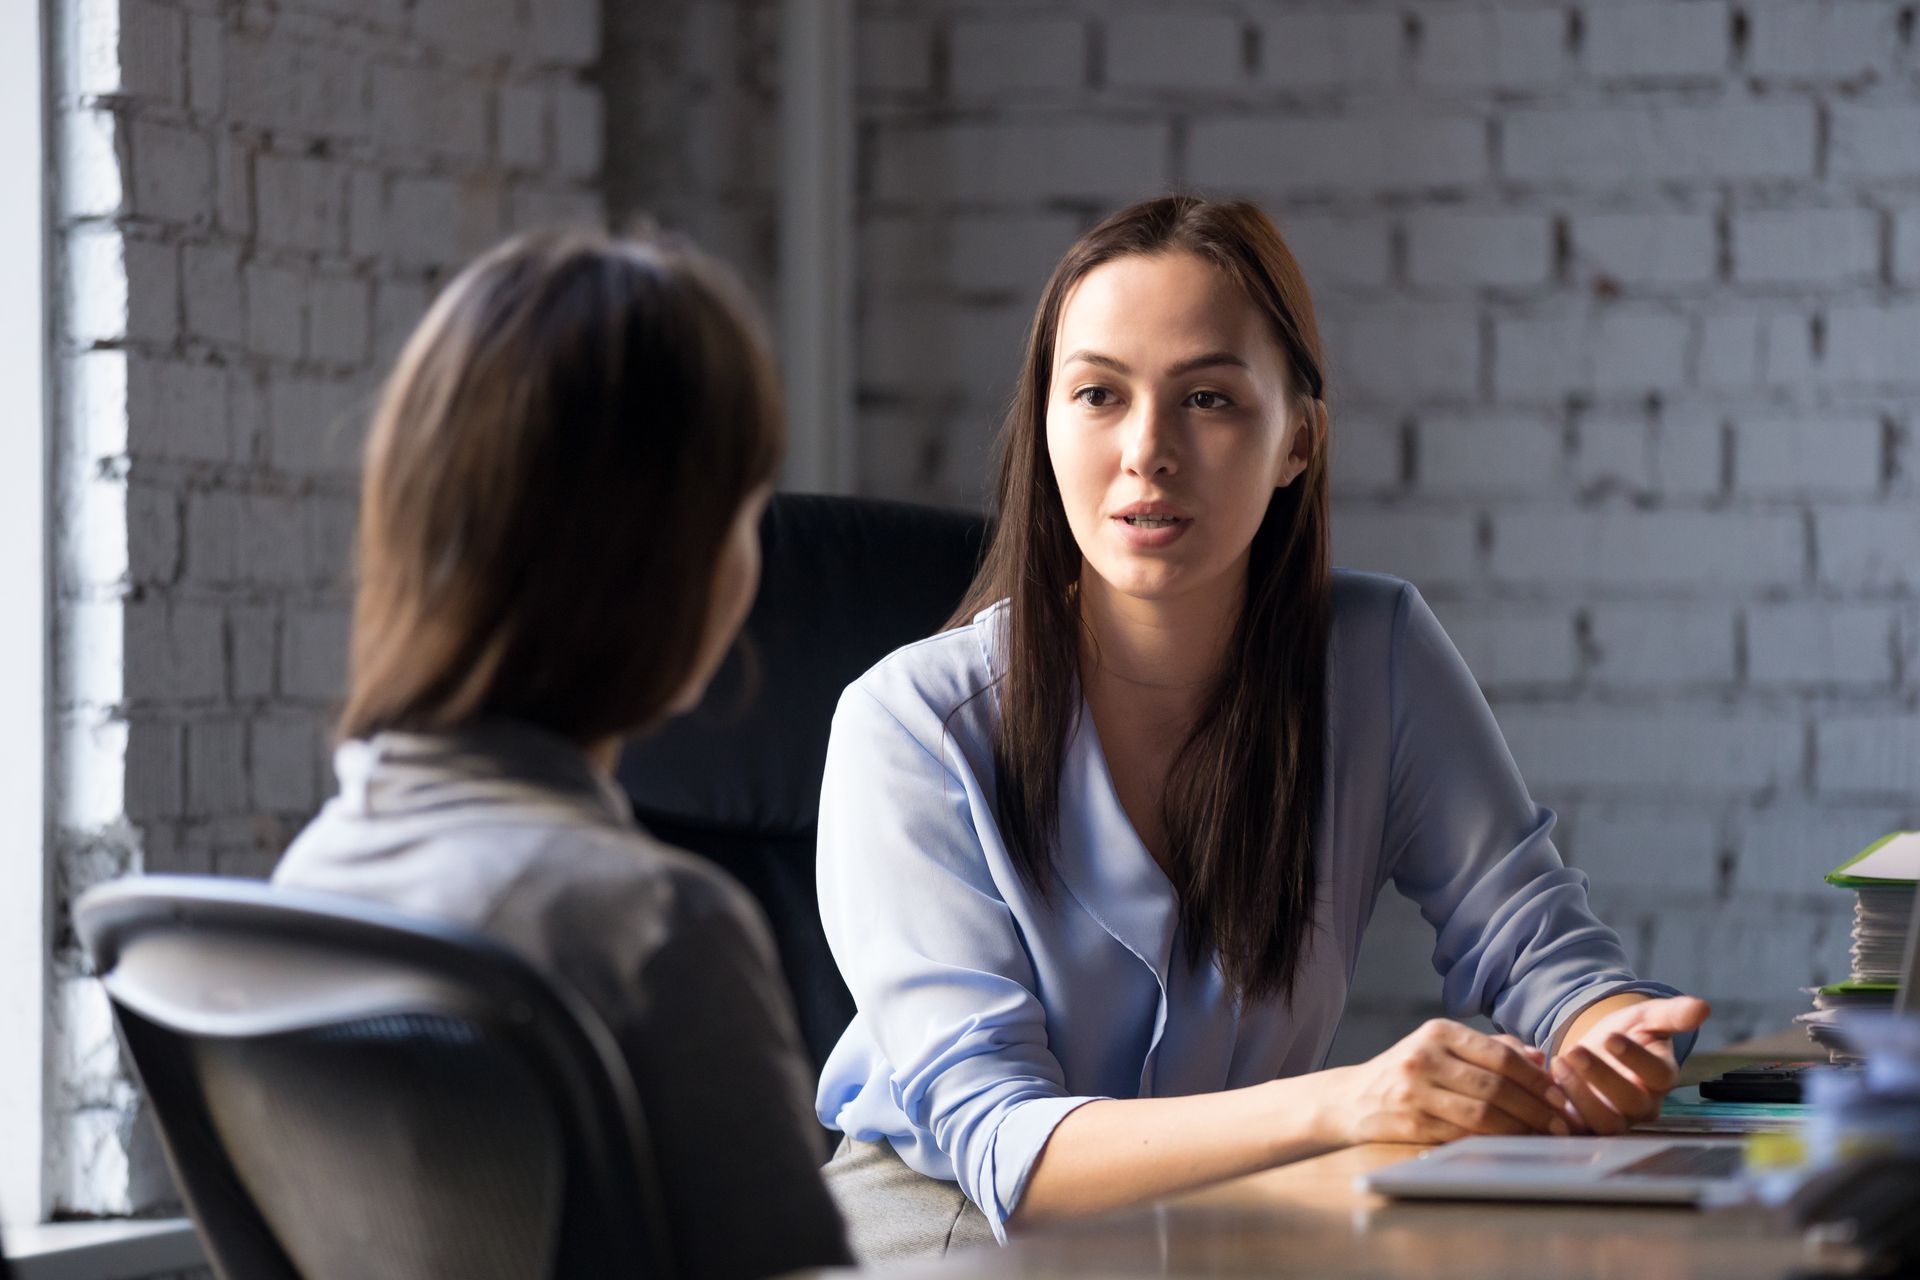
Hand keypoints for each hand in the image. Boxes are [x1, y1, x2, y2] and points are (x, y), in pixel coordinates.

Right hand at [1324, 1018, 1572, 1146]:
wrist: (1352, 1098)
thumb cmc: (1410, 1071)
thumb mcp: (1442, 1047)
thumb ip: (1491, 1048)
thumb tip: (1541, 1058)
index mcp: (1438, 1031)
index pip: (1500, 1054)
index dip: (1536, 1078)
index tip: (1561, 1095)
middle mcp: (1425, 1056)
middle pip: (1495, 1085)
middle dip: (1536, 1107)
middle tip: (1562, 1122)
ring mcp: (1415, 1091)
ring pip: (1482, 1113)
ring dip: (1521, 1128)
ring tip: (1543, 1136)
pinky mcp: (1411, 1123)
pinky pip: (1463, 1135)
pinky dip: (1494, 1142)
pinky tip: (1512, 1144)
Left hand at [1551, 996, 1710, 1134]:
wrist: (1596, 1049)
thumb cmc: (1626, 1033)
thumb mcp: (1646, 1017)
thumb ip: (1672, 1014)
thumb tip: (1703, 1007)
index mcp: (1661, 1078)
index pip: (1658, 1075)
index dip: (1636, 1058)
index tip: (1612, 1037)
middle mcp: (1643, 1105)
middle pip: (1631, 1103)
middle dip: (1602, 1077)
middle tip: (1575, 1050)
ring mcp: (1616, 1119)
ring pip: (1605, 1123)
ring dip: (1580, 1095)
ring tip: (1558, 1062)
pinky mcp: (1587, 1127)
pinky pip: (1577, 1131)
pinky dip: (1561, 1115)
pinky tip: (1545, 1088)